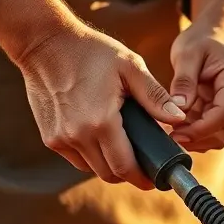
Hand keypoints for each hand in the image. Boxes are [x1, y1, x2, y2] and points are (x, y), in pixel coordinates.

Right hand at [15, 25, 185, 188]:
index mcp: (101, 121)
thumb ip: (156, 97)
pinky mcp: (49, 137)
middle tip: (144, 166)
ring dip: (109, 167)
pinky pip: (76, 159)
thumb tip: (180, 119)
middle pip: (109, 174)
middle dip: (129, 174)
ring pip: (91, 169)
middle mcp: (78, 135)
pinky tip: (102, 143)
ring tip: (124, 153)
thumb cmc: (91, 52)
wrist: (44, 43)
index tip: (154, 180)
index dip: (142, 178)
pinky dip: (91, 157)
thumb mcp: (130, 67)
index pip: (125, 167)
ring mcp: (60, 138)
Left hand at [167, 24, 223, 151]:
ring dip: (199, 136)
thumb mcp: (186, 53)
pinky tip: (183, 124)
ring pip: (223, 134)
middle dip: (198, 137)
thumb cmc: (202, 39)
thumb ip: (183, 81)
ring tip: (174, 128)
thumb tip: (178, 110)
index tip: (176, 133)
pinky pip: (219, 128)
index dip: (200, 129)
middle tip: (170, 134)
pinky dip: (201, 130)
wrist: (218, 33)